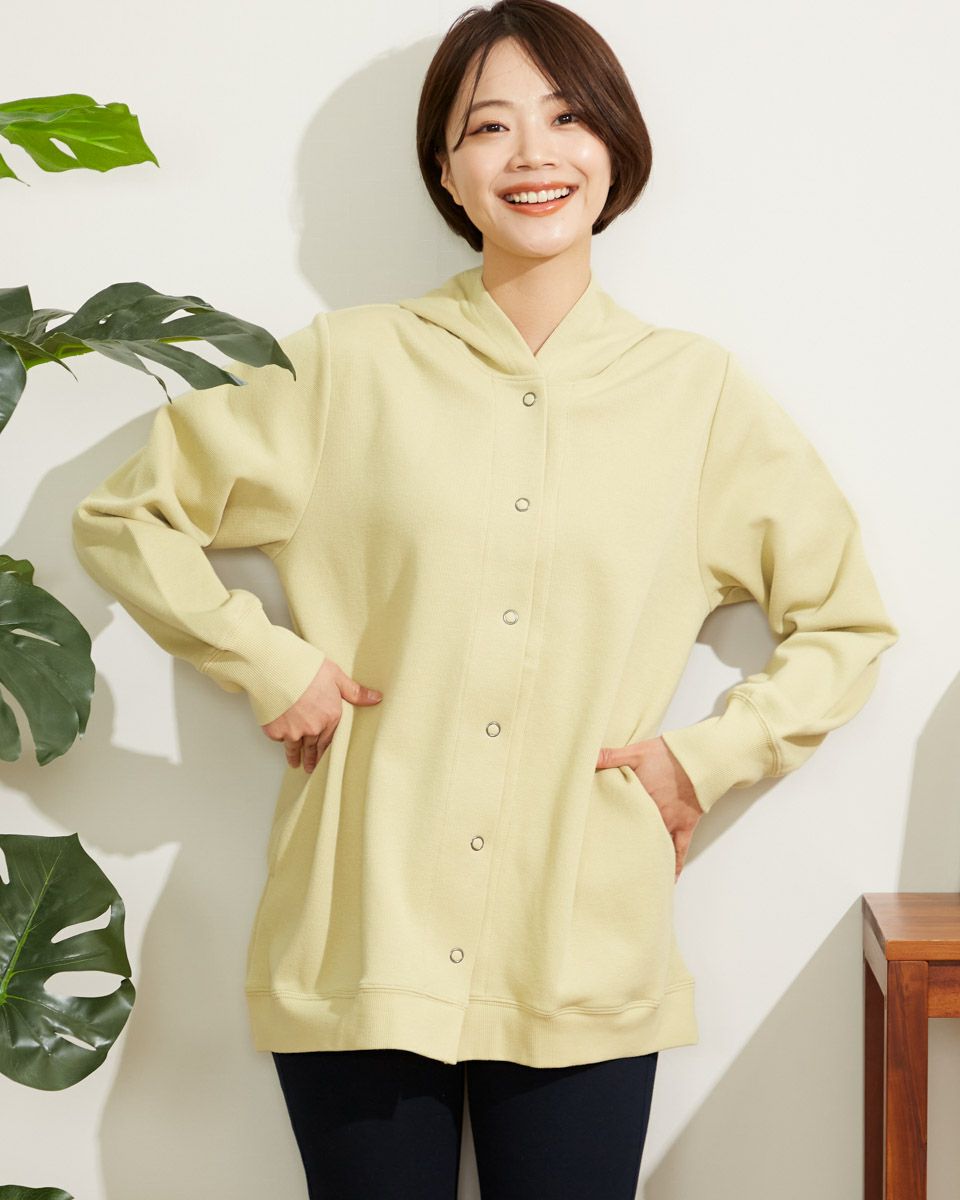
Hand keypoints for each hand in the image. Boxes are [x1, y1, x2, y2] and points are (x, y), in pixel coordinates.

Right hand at [261, 658, 381, 772]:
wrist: (278, 668)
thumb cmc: (306, 668)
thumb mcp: (336, 676)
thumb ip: (354, 692)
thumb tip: (377, 698)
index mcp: (331, 716)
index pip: (331, 739)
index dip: (327, 750)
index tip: (325, 758)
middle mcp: (313, 728)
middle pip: (313, 747)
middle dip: (312, 758)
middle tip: (310, 768)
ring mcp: (294, 732)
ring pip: (295, 748)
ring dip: (295, 757)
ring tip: (295, 763)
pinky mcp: (276, 731)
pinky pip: (279, 738)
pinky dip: (280, 737)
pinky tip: (280, 739)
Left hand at [595, 736, 701, 879]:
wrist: (699, 758)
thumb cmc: (667, 754)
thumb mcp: (636, 751)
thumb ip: (611, 756)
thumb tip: (587, 757)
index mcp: (638, 798)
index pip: (618, 814)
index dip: (606, 825)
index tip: (592, 840)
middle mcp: (654, 814)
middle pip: (634, 833)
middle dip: (622, 845)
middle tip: (608, 863)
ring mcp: (670, 822)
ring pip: (655, 844)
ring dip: (645, 856)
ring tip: (632, 874)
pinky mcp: (686, 825)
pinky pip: (681, 850)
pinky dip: (674, 864)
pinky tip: (668, 878)